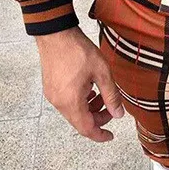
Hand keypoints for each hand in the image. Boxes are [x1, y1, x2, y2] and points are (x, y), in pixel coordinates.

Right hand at [36, 26, 124, 141]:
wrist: (55, 34)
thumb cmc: (77, 50)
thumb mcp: (101, 73)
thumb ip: (111, 95)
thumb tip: (118, 113)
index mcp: (71, 102)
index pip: (86, 129)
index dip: (100, 135)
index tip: (110, 135)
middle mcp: (58, 102)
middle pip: (80, 121)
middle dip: (97, 118)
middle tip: (112, 108)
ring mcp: (52, 95)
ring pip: (73, 111)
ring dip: (89, 108)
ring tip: (102, 94)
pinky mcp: (50, 87)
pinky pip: (67, 102)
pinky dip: (80, 101)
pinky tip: (89, 88)